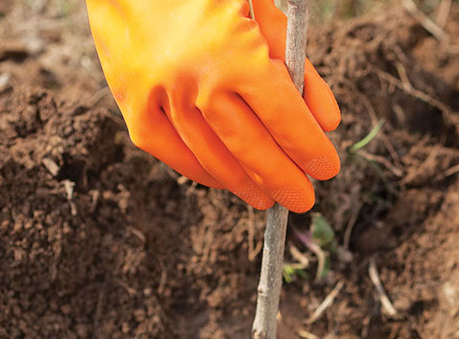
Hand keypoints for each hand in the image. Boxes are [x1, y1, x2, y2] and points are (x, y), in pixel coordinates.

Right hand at [86, 0, 340, 212]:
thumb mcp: (260, 7)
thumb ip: (295, 62)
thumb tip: (327, 121)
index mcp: (236, 54)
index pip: (285, 120)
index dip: (309, 150)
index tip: (327, 169)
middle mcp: (196, 82)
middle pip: (252, 149)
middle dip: (284, 179)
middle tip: (303, 199)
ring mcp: (159, 96)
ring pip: (211, 158)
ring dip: (245, 184)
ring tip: (268, 197)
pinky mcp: (131, 101)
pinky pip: (170, 150)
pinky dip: (200, 170)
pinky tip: (225, 180)